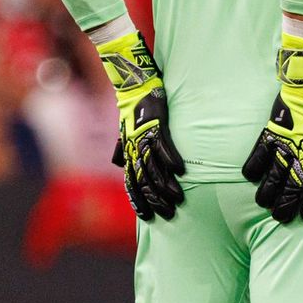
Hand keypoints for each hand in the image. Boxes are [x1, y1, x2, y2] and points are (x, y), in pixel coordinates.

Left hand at [99, 31, 184, 220]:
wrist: (134, 84)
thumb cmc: (132, 107)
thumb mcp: (125, 130)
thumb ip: (124, 148)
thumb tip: (121, 163)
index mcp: (129, 152)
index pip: (132, 183)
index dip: (139, 201)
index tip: (148, 218)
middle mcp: (135, 149)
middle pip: (144, 181)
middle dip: (155, 200)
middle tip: (168, 214)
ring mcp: (145, 138)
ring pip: (154, 169)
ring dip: (166, 186)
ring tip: (178, 199)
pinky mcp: (156, 125)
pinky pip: (164, 146)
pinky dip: (171, 159)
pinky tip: (181, 172)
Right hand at [242, 34, 302, 223]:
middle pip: (293, 184)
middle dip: (285, 204)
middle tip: (280, 216)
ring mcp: (286, 143)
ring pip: (274, 174)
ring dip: (268, 191)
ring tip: (265, 202)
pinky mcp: (272, 132)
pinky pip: (259, 153)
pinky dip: (255, 166)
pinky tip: (252, 177)